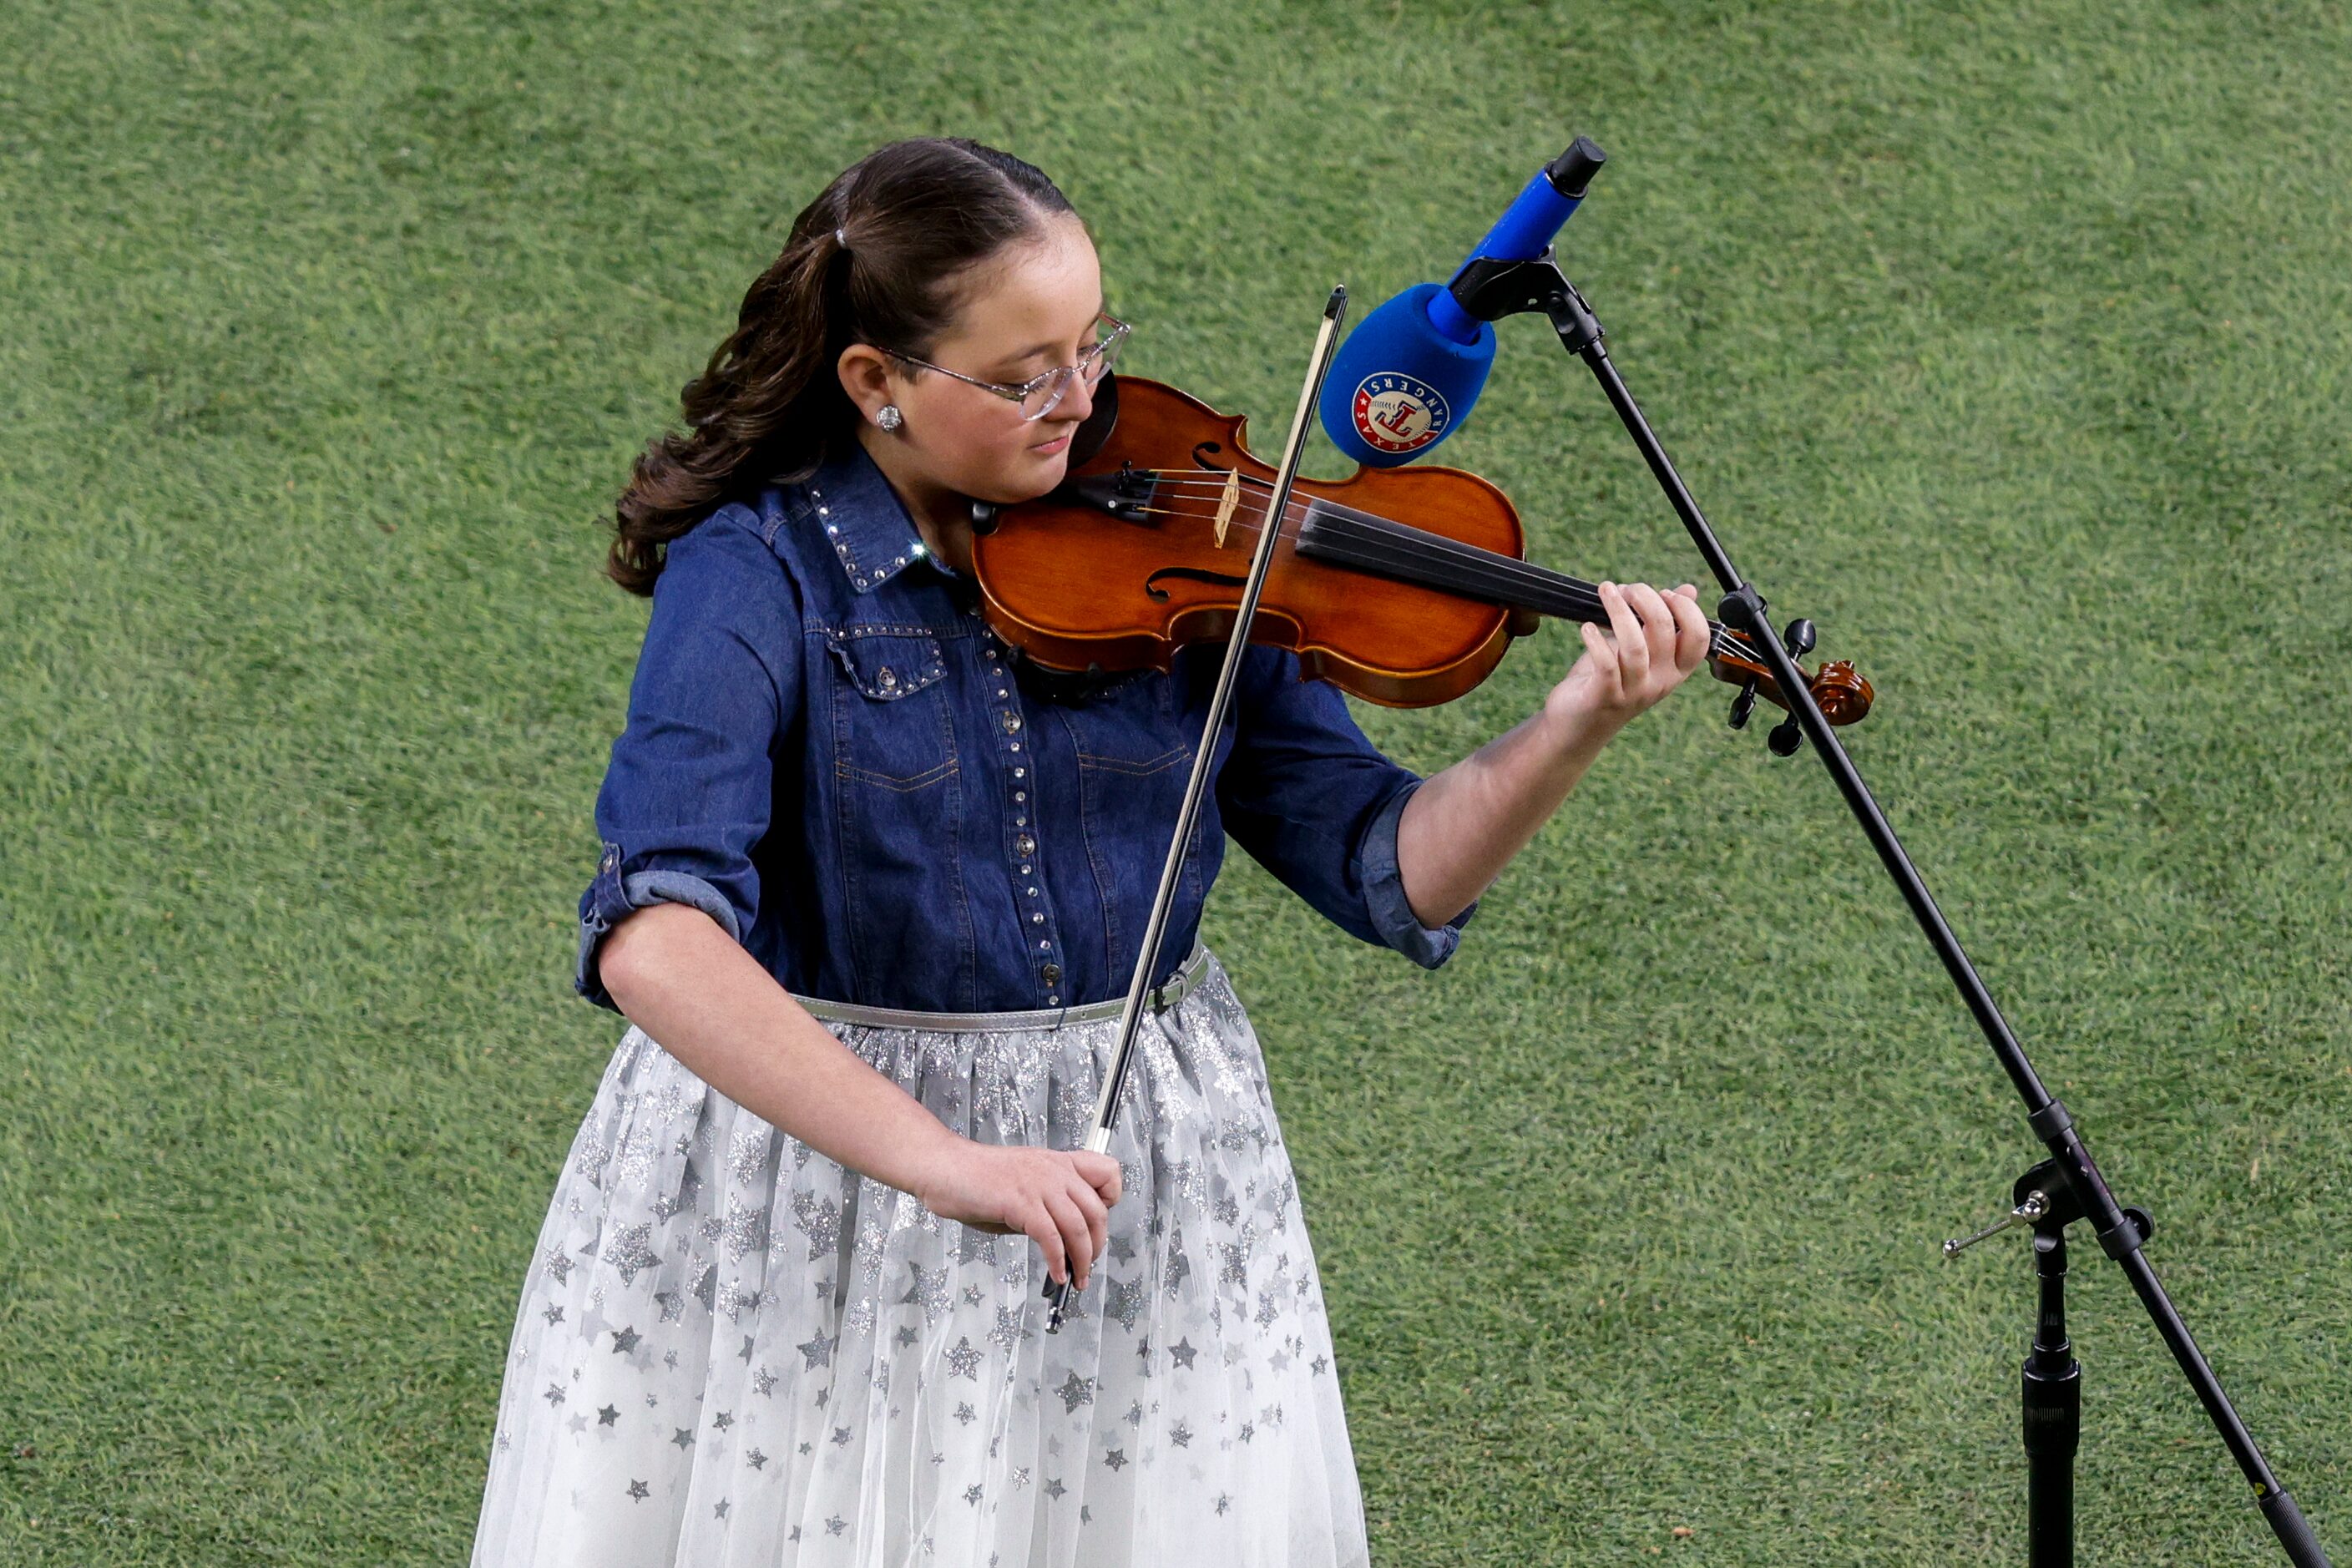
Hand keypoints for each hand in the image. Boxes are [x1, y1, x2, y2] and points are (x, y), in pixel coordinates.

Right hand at [912, 1137, 1123, 1289]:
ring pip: (1079, 1227)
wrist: (944, 1168)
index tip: (1098, 1225)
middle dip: (1097, 1245)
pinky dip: (1057, 1262)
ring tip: (1077, 1278)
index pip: (1108, 1172)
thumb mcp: (1023, 1186)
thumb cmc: (976, 1179)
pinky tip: (1055, 1275)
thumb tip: (1059, 1238)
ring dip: (1082, 1260)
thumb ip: (1045, 1206)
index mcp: (1058, 1163)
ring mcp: (1039, 1185)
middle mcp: (1055, 1170)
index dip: (1110, 1200)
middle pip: (1097, 1211)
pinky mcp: (1020, 1203)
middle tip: (1087, 1265)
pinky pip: (1051, 1238)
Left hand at [1544, 580, 1709, 734]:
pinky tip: (1586, 628)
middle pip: (1663, 632)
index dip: (1686, 610)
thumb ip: (1664, 622)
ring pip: (1634, 645)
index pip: (1699, 639)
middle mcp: (1660, 682)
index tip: (1664, 593)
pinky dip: (1595, 641)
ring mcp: (1634, 692)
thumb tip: (1689, 590)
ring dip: (1619, 611)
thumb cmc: (1610, 681)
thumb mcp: (1641, 650)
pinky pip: (1606, 665)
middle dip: (1645, 599)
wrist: (1578, 726)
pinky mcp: (1605, 697)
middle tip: (1626, 589)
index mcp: (1675, 669)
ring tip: (1606, 591)